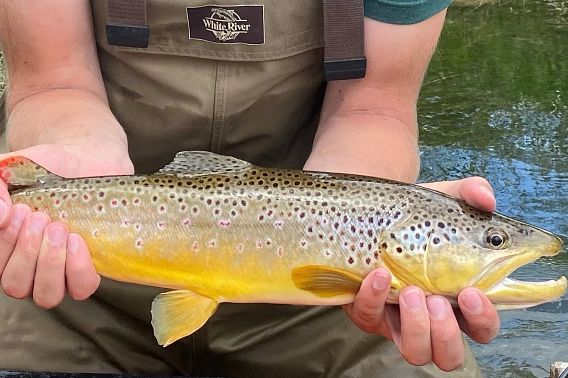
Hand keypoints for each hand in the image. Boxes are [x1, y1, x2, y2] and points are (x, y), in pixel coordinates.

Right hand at [0, 143, 132, 307]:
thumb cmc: (44, 170)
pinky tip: (76, 240)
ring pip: (47, 295)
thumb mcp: (11, 169)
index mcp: (6, 251)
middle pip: (16, 285)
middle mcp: (29, 268)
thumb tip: (0, 212)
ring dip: (50, 262)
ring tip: (59, 229)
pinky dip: (77, 267)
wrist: (83, 162)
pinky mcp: (89, 269)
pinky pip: (81, 287)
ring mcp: (60, 274)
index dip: (5, 242)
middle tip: (40, 218)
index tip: (18, 210)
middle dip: (26, 251)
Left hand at [344, 177, 499, 371]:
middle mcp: (430, 315)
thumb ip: (472, 193)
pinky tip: (377, 273)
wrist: (373, 210)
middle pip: (450, 355)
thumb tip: (487, 198)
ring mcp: (397, 316)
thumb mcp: (446, 199)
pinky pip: (369, 318)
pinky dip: (373, 298)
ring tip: (411, 292)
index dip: (484, 319)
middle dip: (446, 333)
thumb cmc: (417, 213)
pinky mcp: (368, 310)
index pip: (483, 326)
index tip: (472, 293)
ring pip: (415, 352)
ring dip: (416, 328)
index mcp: (459, 296)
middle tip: (436, 299)